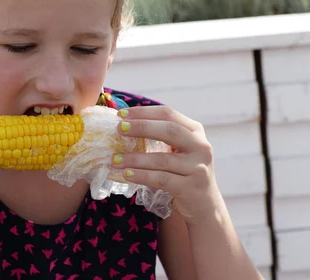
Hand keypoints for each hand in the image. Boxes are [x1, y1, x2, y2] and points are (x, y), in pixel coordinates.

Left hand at [110, 106, 223, 223]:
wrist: (204, 206)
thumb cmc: (182, 173)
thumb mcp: (177, 150)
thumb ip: (159, 137)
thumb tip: (122, 126)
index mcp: (194, 131)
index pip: (168, 114)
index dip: (143, 112)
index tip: (121, 114)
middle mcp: (201, 146)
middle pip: (170, 130)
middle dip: (141, 127)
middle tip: (119, 129)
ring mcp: (198, 168)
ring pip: (162, 159)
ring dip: (135, 158)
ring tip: (115, 159)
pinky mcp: (191, 188)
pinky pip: (161, 179)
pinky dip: (141, 176)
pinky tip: (126, 174)